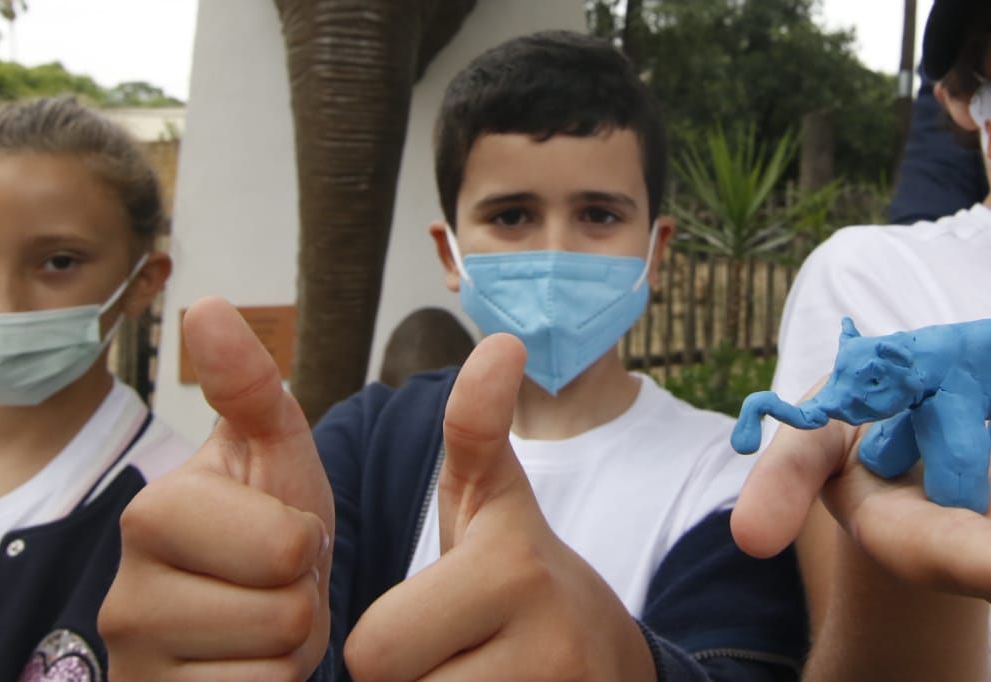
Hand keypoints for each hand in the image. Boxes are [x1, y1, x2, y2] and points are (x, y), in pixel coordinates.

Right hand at [99, 297, 335, 678]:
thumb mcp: (272, 451)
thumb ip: (247, 384)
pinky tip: (242, 666)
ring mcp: (132, 665)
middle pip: (284, 613)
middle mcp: (123, 595)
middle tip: (275, 583)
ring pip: (274, 666)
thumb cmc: (266, 526)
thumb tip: (205, 303)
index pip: (287, 548)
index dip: (307, 542)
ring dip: (289, 647)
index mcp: (153, 514)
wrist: (247, 620)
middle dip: (301, 599)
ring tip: (260, 620)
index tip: (279, 531)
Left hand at [343, 334, 654, 681]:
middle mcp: (550, 644)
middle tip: (448, 662)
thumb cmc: (524, 583)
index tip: (433, 626)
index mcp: (515, 569)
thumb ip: (476, 430)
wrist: (616, 666)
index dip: (387, 647)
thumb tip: (499, 341)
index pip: (374, 652)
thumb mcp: (498, 506)